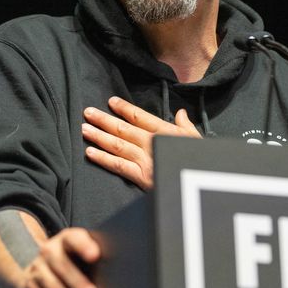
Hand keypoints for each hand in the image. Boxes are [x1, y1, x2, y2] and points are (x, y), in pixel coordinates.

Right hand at [0, 215, 99, 287]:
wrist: (38, 273)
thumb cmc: (73, 265)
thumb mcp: (82, 258)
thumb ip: (96, 262)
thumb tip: (119, 278)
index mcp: (67, 239)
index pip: (74, 239)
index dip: (83, 246)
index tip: (95, 255)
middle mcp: (49, 251)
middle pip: (62, 266)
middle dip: (78, 283)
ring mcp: (37, 270)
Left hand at [82, 96, 200, 189]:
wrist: (202, 186)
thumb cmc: (202, 162)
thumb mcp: (197, 140)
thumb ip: (186, 126)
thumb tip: (180, 113)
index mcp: (166, 131)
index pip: (140, 116)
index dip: (124, 108)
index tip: (111, 101)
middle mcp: (153, 142)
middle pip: (124, 128)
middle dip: (104, 120)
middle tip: (88, 112)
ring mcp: (146, 160)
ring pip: (117, 145)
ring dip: (99, 136)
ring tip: (85, 129)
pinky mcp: (142, 177)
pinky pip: (118, 166)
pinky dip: (103, 159)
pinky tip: (90, 152)